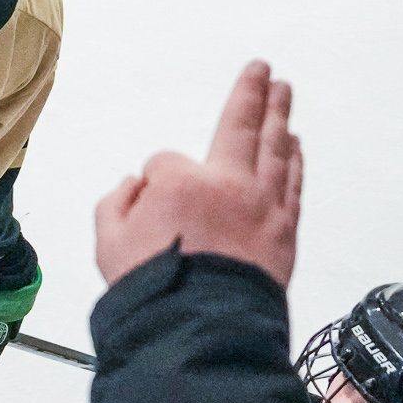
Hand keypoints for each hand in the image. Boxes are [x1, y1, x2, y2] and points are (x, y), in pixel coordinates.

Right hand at [94, 61, 301, 287]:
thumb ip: (117, 204)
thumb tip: (136, 186)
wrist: (201, 330)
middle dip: (253, 96)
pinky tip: (295, 148)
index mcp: (180, 184)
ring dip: (280, 119)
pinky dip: (294, 162)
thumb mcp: (108, 243)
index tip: (148, 208)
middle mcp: (228, 184)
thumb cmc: (154, 290)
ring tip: (284, 96)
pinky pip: (293, 184)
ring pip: (275, 150)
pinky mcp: (284, 231)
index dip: (152, 184)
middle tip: (264, 72)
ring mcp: (262, 206)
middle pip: (242, 128)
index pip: (166, 163)